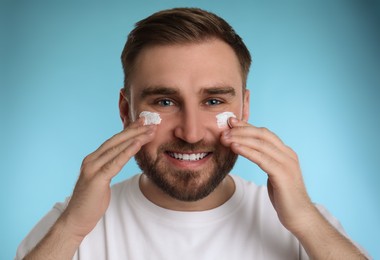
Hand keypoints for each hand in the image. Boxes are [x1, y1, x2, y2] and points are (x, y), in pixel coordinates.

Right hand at [60, 119, 156, 239]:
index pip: (114, 141)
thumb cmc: (91, 201)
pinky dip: (127, 152)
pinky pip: (115, 163)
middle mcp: (91, 160)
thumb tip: (120, 159)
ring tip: (150, 131)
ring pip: (117, 149)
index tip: (143, 122)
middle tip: (150, 121)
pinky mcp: (96, 179)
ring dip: (136, 138)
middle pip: (116, 141)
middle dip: (135, 130)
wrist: (76, 219)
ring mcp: (92, 168)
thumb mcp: (101, 179)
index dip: (129, 130)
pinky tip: (138, 144)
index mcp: (93, 159)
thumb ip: (108, 167)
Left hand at [220, 118, 314, 232]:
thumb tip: (251, 152)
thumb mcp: (275, 174)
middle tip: (224, 130)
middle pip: (262, 135)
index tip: (231, 122)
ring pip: (261, 144)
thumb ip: (266, 161)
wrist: (300, 216)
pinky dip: (247, 151)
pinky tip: (235, 147)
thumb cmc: (284, 196)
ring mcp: (286, 163)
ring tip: (225, 138)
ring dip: (240, 139)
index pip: (264, 134)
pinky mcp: (282, 174)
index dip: (247, 126)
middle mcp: (288, 154)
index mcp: (286, 153)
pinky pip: (262, 158)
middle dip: (242, 130)